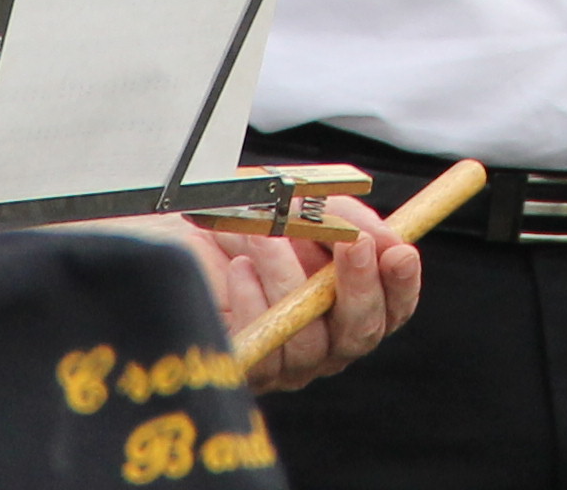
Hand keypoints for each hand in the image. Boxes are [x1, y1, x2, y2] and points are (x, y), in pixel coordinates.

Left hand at [119, 206, 423, 394]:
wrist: (163, 231)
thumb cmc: (236, 214)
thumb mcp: (294, 197)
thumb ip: (343, 215)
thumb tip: (386, 240)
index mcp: (343, 299)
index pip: (392, 307)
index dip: (403, 284)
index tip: (400, 250)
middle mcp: (321, 338)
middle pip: (362, 335)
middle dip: (361, 288)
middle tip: (353, 245)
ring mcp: (282, 361)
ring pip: (311, 340)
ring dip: (289, 276)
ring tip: (264, 233)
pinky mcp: (244, 370)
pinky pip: (266, 348)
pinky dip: (255, 301)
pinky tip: (237, 269)